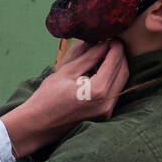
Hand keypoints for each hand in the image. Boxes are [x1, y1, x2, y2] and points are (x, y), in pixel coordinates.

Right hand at [0, 39, 128, 157]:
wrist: (38, 125)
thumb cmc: (47, 97)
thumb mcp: (67, 72)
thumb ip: (89, 57)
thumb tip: (105, 43)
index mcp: (97, 91)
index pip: (114, 62)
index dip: (115, 46)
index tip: (113, 36)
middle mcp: (107, 103)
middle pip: (123, 72)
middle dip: (119, 55)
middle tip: (111, 42)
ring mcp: (107, 111)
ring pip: (120, 82)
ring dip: (116, 66)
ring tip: (105, 53)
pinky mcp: (104, 115)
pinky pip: (114, 91)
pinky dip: (111, 78)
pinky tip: (101, 69)